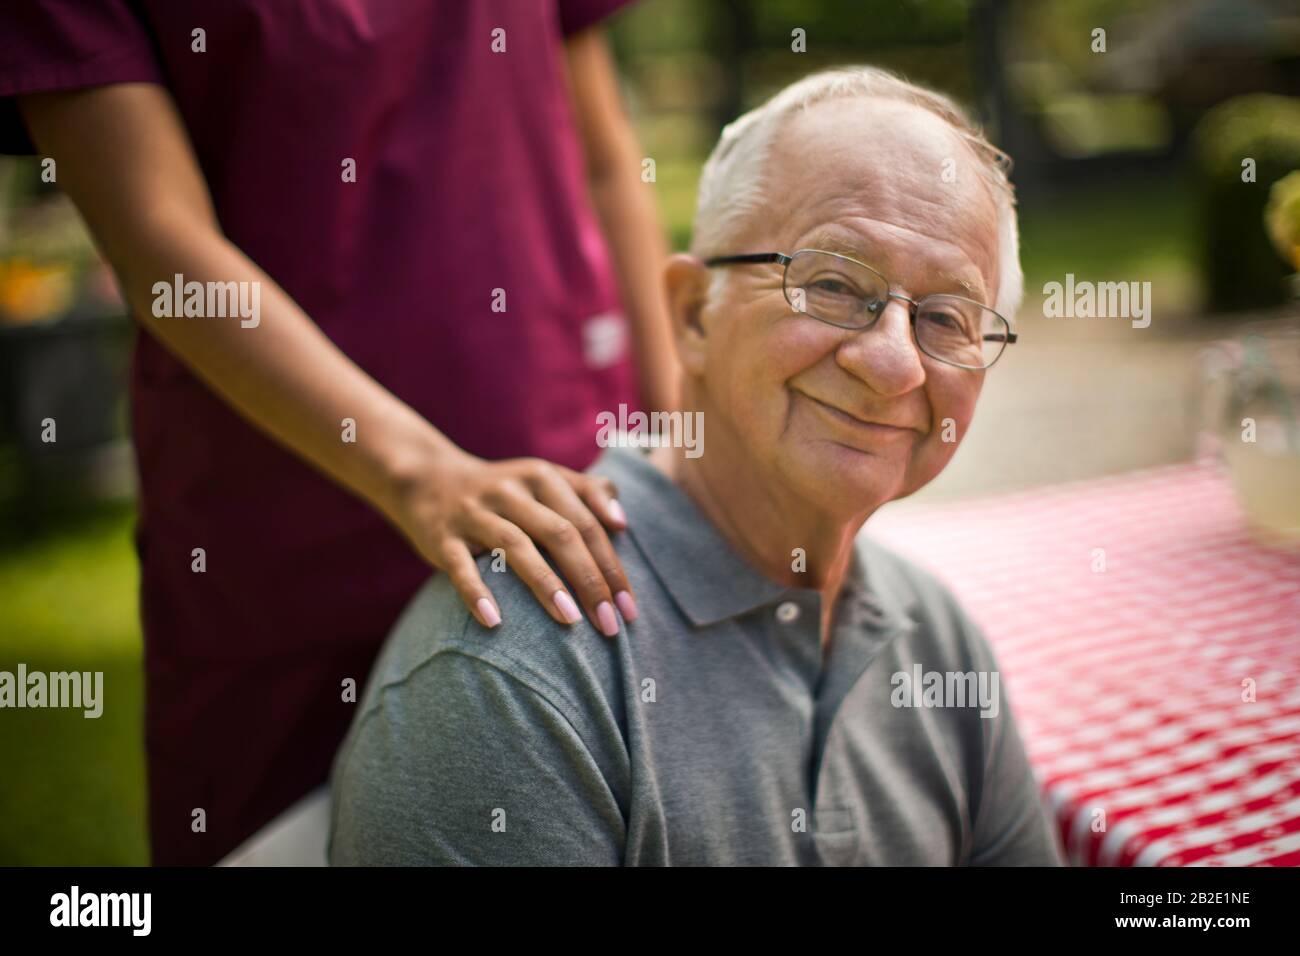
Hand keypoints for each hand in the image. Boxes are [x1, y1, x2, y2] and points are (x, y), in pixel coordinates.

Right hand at [389, 450, 637, 636]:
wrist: (427, 481)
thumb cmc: (504, 492)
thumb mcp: (544, 480)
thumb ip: (587, 492)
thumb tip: (622, 522)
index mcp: (542, 477)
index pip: (587, 522)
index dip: (612, 565)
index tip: (629, 607)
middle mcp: (511, 491)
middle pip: (560, 534)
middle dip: (590, 580)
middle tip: (610, 624)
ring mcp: (475, 513)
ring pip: (516, 546)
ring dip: (546, 584)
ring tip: (571, 621)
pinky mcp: (443, 536)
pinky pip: (461, 566)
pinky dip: (477, 592)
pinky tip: (494, 621)